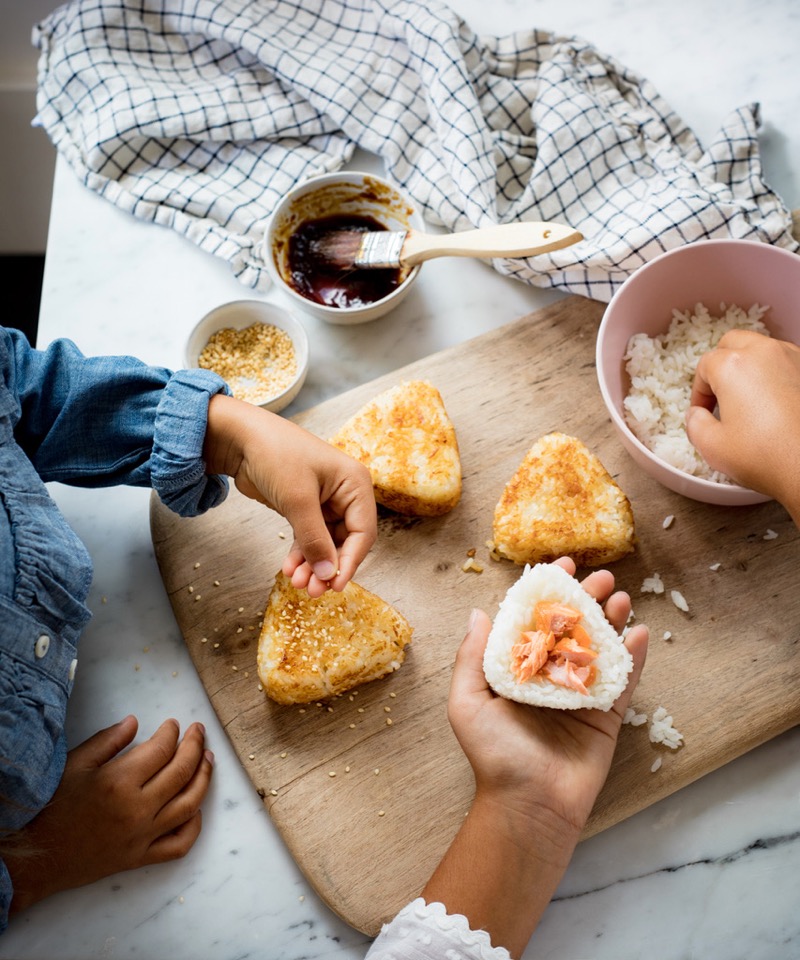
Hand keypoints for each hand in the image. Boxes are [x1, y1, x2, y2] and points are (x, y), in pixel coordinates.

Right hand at [5, 716, 212, 915]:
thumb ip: (108, 741)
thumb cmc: (53, 807)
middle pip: (181, 772)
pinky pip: (179, 844)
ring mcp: (142, 835)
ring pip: (189, 804)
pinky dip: (194, 826)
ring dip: (204, 778)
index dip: (172, 732)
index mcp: (119, 782)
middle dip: (195, 746)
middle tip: (199, 731)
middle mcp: (137, 809)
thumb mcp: (75, 765)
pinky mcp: (141, 857)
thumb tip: (134, 721)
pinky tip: (196, 808)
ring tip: (208, 759)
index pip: (161, 749)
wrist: (39, 857)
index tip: (174, 724)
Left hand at [204, 394, 376, 595]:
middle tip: (311, 590)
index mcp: (354, 484)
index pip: (363, 532)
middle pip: (345, 541)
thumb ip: (315, 539)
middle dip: (328, 566)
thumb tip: (329, 574)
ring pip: (326, 543)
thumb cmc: (275, 454)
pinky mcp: (305, 507)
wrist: (239, 437)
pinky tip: (289, 569)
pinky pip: (309, 538)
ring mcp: (325, 501)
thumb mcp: (297, 500)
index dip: (350, 562)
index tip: (334, 586)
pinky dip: (301, 555)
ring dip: (313, 565)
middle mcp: (345, 493)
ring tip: (296, 583)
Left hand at [422, 558, 647, 956]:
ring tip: (622, 596)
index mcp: (517, 669)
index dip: (548, 591)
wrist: (529, 805)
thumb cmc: (493, 755)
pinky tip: (640, 632)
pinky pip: (623, 681)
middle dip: (587, 598)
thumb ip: (472, 656)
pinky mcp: (605, 716)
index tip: (561, 564)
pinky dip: (634, 657)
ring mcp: (579, 695)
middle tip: (602, 576)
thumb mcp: (468, 701)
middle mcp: (549, 677)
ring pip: (600, 647)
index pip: (534, 620)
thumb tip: (478, 612)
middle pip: (573, 628)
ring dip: (613, 620)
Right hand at [685, 329, 799, 522]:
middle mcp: (765, 353)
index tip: (702, 411)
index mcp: (733, 366)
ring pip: (763, 350)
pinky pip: (787, 364)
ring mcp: (794, 359)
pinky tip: (775, 404)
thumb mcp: (711, 447)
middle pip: (733, 343)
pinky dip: (776, 376)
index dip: (699, 391)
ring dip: (750, 368)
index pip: (704, 366)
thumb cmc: (767, 457)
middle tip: (720, 395)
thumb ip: (694, 424)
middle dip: (721, 365)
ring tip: (749, 399)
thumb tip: (697, 415)